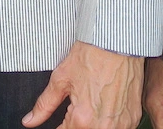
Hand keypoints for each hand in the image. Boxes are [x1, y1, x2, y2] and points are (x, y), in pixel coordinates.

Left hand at [23, 41, 142, 128]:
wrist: (117, 42)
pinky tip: (105, 107)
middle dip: (76, 125)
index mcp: (82, 118)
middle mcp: (103, 126)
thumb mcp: (61, 79)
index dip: (60, 127)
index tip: (63, 119)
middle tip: (78, 108)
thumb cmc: (90, 56)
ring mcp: (121, 124)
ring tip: (92, 106)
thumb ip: (44, 105)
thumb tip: (29, 121)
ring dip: (93, 125)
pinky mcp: (133, 118)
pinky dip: (109, 124)